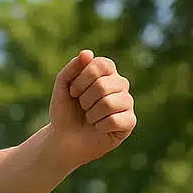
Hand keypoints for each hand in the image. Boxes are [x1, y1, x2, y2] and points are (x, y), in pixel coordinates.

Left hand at [49, 50, 136, 165]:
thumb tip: (87, 53)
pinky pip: (115, 120)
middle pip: (102, 86)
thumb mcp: (62, 87)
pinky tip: (99, 128)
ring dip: (91, 114)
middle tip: (82, 108)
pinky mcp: (129, 122)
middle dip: (84, 100)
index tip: (73, 92)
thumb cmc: (66, 111)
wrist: (65, 139)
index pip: (100, 65)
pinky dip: (100, 126)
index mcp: (107, 71)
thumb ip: (72, 68)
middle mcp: (120, 84)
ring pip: (108, 103)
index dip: (82, 80)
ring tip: (90, 118)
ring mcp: (127, 102)